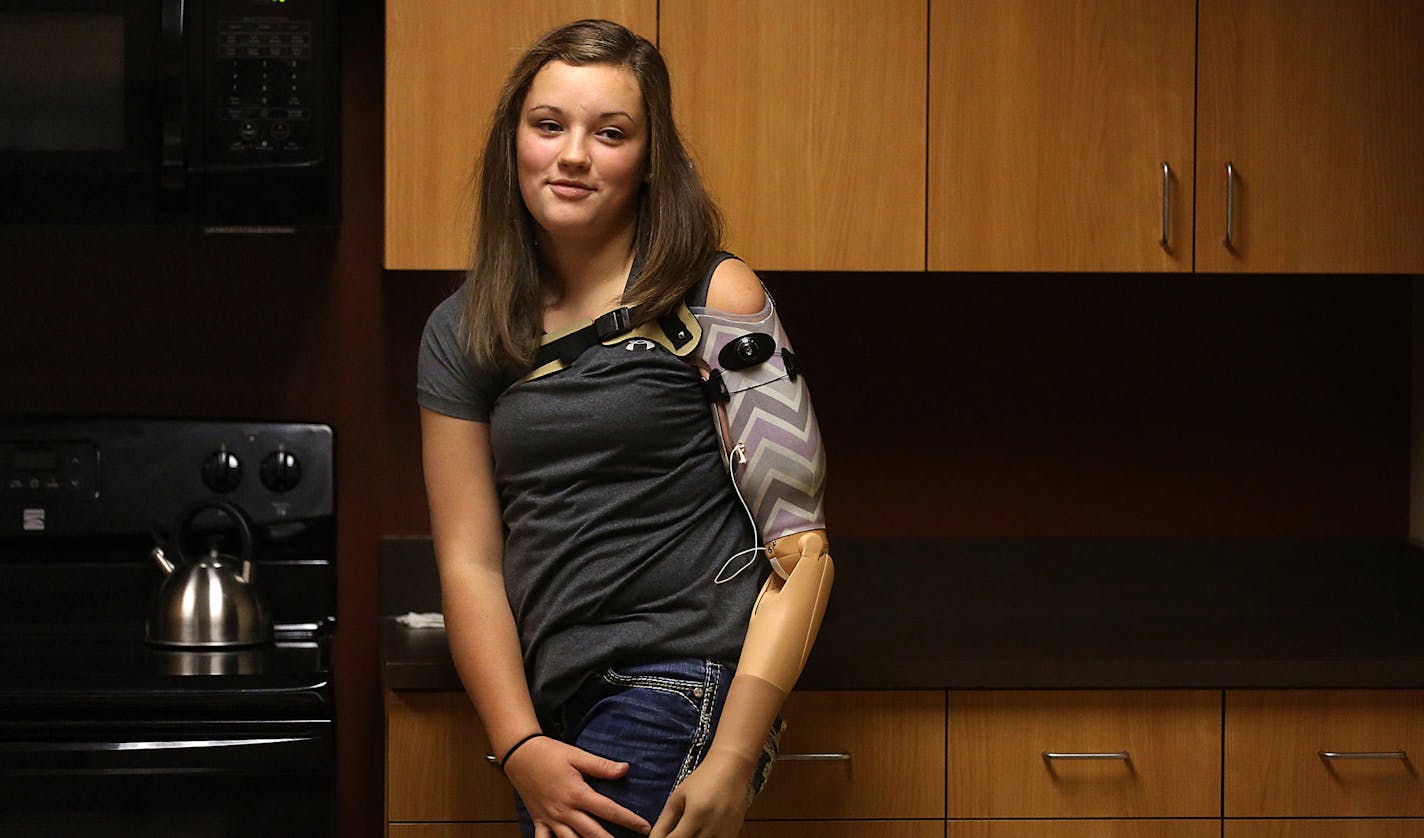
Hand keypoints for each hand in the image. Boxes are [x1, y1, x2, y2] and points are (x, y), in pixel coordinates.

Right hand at [503, 736, 651, 836]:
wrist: (520, 754)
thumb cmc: (550, 753)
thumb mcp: (577, 755)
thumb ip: (601, 766)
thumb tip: (625, 769)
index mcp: (577, 794)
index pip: (608, 810)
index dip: (628, 820)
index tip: (644, 827)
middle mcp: (565, 811)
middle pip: (592, 833)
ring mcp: (550, 819)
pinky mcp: (538, 821)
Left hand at [650, 748, 754, 837]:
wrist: (731, 768)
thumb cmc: (702, 779)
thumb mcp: (678, 797)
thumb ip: (664, 822)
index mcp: (696, 814)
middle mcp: (713, 826)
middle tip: (676, 830)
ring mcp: (726, 832)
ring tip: (690, 828)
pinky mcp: (734, 833)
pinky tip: (701, 830)